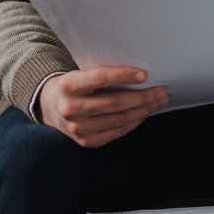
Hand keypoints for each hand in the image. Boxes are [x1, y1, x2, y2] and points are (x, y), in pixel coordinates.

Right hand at [37, 67, 168, 147]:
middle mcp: (70, 108)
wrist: (51, 106)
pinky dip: (133, 123)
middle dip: (143, 97)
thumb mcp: (81, 73)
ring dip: (143, 110)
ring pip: (118, 119)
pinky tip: (144, 114)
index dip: (123, 76)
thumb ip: (102, 73)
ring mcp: (76, 128)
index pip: (99, 78)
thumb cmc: (75, 85)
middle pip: (114, 102)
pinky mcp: (85, 141)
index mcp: (68, 85)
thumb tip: (140, 74)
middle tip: (162, 91)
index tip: (145, 75)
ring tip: (158, 101)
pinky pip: (115, 132)